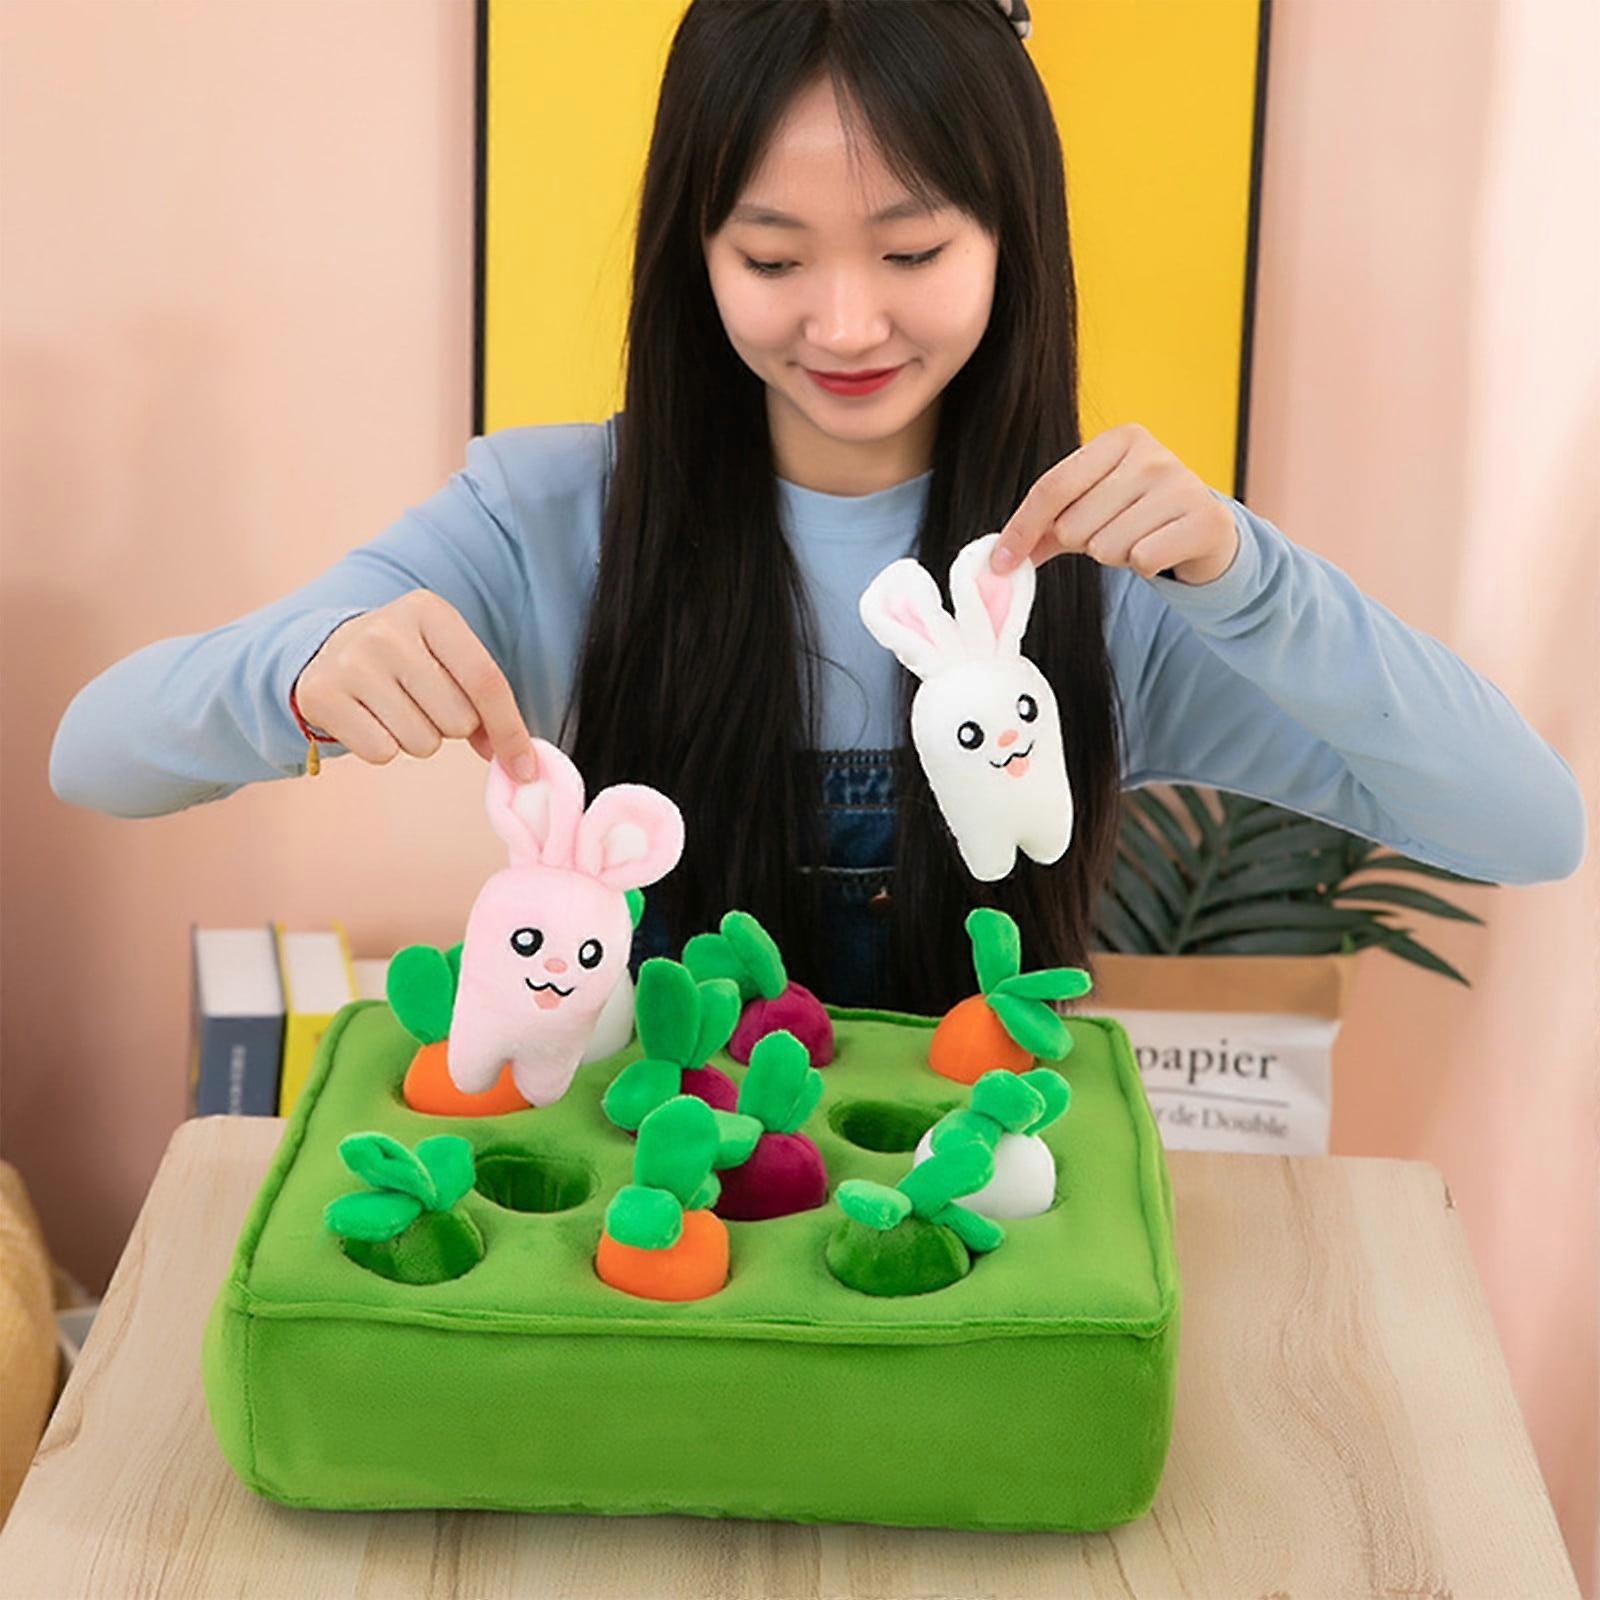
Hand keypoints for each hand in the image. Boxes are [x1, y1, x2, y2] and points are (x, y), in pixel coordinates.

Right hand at [292, 589, 538, 778]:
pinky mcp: (321, 695)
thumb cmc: (408, 662)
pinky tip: (368, 718)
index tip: (524, 768)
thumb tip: (519, 764)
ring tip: (394, 707)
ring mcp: (349, 662)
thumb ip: (487, 706)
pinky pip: (381, 753)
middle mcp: (386, 631)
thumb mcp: (448, 661)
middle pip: (457, 720)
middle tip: (423, 702)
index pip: (485, 680)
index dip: (510, 730)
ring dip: (417, 738)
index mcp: (429, 611)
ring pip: (421, 742)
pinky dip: (383, 747)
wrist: (329, 650)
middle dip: (450, 726)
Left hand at [990, 423, 1238, 585]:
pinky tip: (1162, 549)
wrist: (1204, 530)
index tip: (1001, 563)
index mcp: (1119, 439)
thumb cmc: (1139, 516)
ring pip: (1107, 547)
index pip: (1052, 488)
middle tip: (1114, 533)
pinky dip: (1145, 565)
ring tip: (1139, 539)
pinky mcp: (1205, 520)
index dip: (1022, 529)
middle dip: (1086, 543)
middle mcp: (1152, 455)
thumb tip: (999, 557)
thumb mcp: (1091, 510)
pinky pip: (1143, 559)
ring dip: (1116, 556)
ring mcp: (1182, 484)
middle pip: (1075, 525)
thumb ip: (1044, 527)